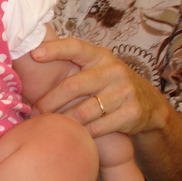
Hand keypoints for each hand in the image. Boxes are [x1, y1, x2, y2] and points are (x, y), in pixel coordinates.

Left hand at [29, 37, 170, 137]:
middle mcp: (114, 71)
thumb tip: (31, 61)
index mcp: (100, 56)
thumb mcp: (96, 68)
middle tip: (34, 111)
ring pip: (83, 111)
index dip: (55, 49)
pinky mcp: (131, 113)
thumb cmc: (109, 85)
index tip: (34, 55)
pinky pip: (96, 127)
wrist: (150, 105)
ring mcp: (124, 92)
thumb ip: (73, 64)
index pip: (75, 47)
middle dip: (49, 102)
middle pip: (72, 86)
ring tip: (50, 124)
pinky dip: (81, 132)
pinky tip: (72, 133)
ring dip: (62, 120)